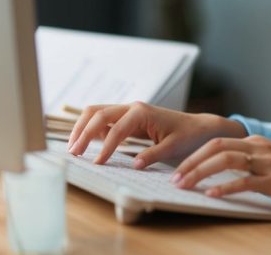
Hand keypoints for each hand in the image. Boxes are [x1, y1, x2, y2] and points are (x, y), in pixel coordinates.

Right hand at [67, 101, 245, 167]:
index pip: (116, 129)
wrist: (197, 127)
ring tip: (73, 147)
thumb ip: (153, 155)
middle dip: (83, 132)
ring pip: (97, 113)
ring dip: (82, 127)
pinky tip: (86, 143)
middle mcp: (132, 107)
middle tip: (73, 153)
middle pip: (98, 114)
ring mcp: (128, 110)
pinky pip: (104, 119)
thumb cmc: (187, 135)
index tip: (97, 163)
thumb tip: (134, 165)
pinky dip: (91, 128)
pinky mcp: (127, 117)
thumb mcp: (173, 147)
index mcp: (142, 112)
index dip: (104, 147)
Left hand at [170, 135, 270, 217]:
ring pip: (227, 161)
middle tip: (174, 178)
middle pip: (217, 147)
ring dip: (201, 173)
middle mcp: (261, 148)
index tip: (178, 169)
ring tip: (185, 185)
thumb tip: (221, 175)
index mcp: (258, 143)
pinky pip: (245, 182)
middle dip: (191, 162)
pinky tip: (212, 195)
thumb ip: (251, 165)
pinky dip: (226, 188)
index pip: (218, 142)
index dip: (195, 154)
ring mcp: (269, 164)